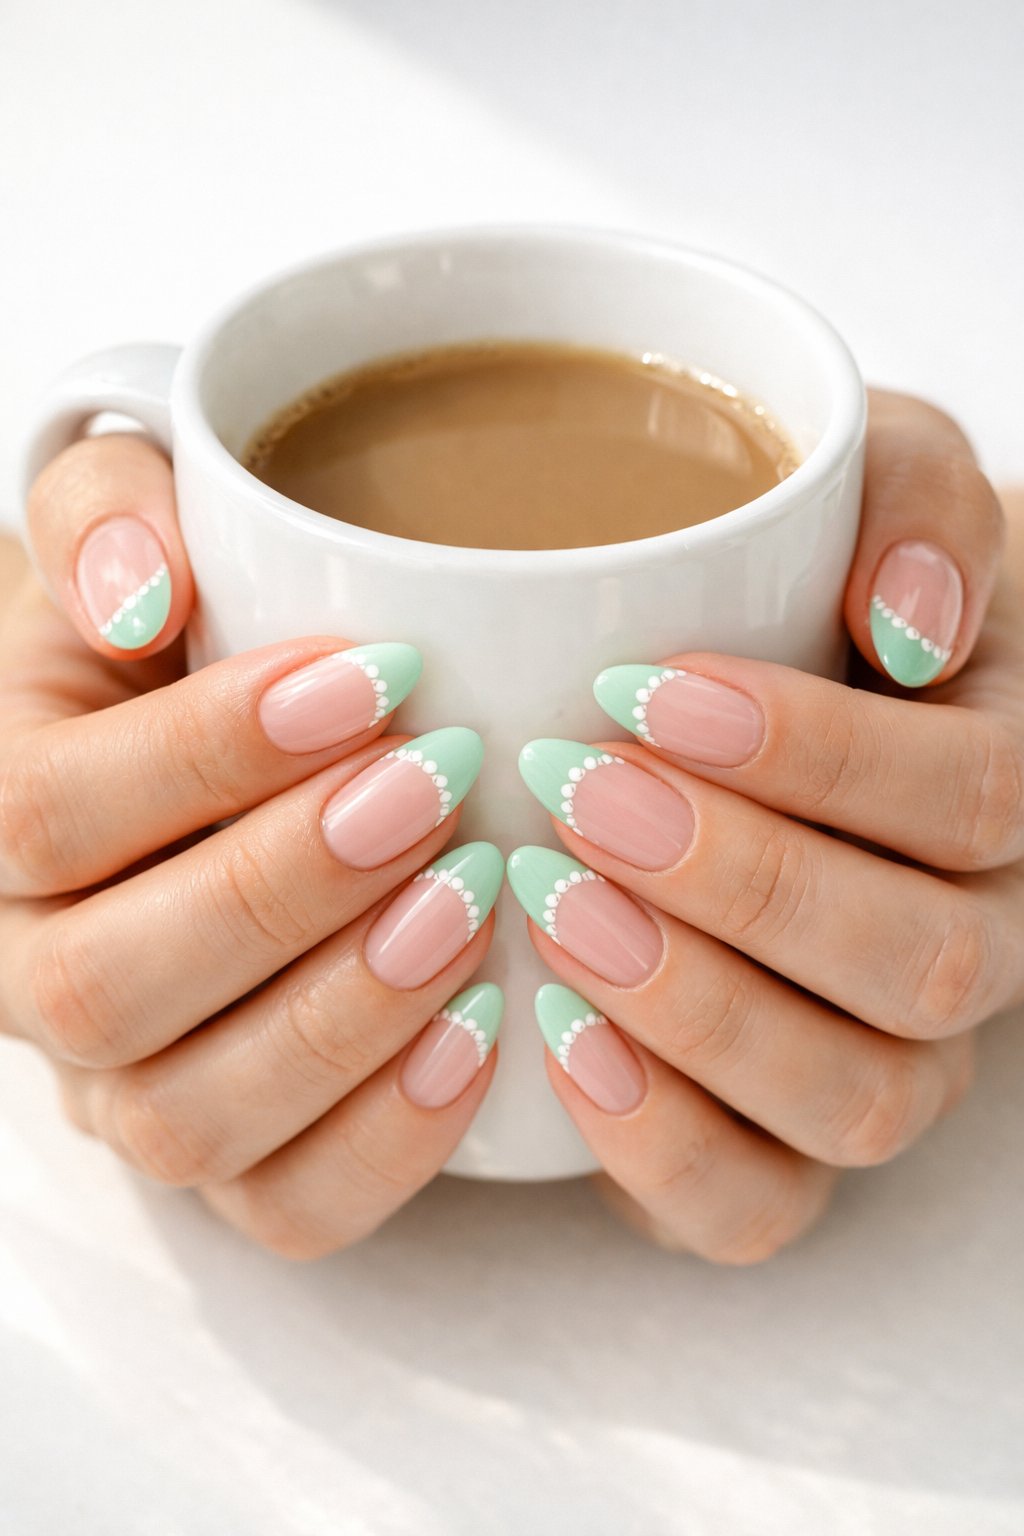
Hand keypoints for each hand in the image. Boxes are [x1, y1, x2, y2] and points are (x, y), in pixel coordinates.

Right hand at [0, 434, 502, 1257]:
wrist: (206, 762)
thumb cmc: (180, 639)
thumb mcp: (128, 534)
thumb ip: (107, 517)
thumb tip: (142, 586)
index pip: (49, 813)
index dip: (207, 753)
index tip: (378, 674)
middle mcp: (36, 977)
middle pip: (108, 985)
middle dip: (284, 886)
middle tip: (438, 783)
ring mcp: (126, 1089)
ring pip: (191, 1119)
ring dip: (344, 1017)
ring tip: (474, 899)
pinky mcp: (232, 1160)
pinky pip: (286, 1205)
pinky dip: (388, 1141)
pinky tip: (486, 1029)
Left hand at [509, 390, 1023, 1262]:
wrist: (698, 718)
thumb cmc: (789, 590)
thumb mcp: (864, 483)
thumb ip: (920, 497)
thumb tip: (910, 618)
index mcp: (992, 788)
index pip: (972, 797)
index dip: (823, 756)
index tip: (648, 687)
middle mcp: (959, 940)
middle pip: (923, 964)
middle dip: (748, 883)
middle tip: (581, 792)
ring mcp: (876, 1060)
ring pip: (856, 1102)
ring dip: (702, 1015)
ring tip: (556, 910)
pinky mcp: (769, 1147)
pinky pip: (758, 1207)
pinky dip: (664, 1151)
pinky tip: (558, 1040)